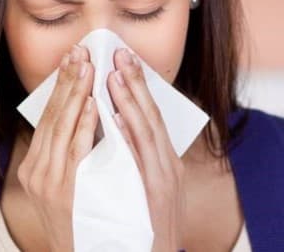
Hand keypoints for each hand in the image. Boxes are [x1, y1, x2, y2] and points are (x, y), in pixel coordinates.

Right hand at [16, 44, 98, 250]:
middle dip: (67, 81)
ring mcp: (47, 183)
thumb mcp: (69, 190)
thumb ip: (71, 158)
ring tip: (87, 66)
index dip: (61, 86)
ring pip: (62, 128)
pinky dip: (83, 125)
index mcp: (37, 168)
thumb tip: (87, 119)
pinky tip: (93, 104)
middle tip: (81, 51)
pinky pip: (75, 150)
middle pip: (52, 116)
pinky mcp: (61, 193)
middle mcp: (36, 172)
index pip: (49, 117)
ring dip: (76, 94)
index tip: (73, 58)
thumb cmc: (85, 228)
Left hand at [107, 48, 184, 251]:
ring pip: (145, 134)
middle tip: (119, 55)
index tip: (125, 60)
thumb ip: (141, 157)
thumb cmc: (147, 227)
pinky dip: (129, 136)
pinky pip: (138, 161)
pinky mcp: (155, 196)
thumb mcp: (151, 188)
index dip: (140, 87)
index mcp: (167, 164)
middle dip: (136, 85)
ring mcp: (162, 182)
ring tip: (115, 75)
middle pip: (151, 118)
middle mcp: (168, 169)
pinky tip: (118, 117)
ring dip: (130, 103)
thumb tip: (117, 122)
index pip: (153, 117)